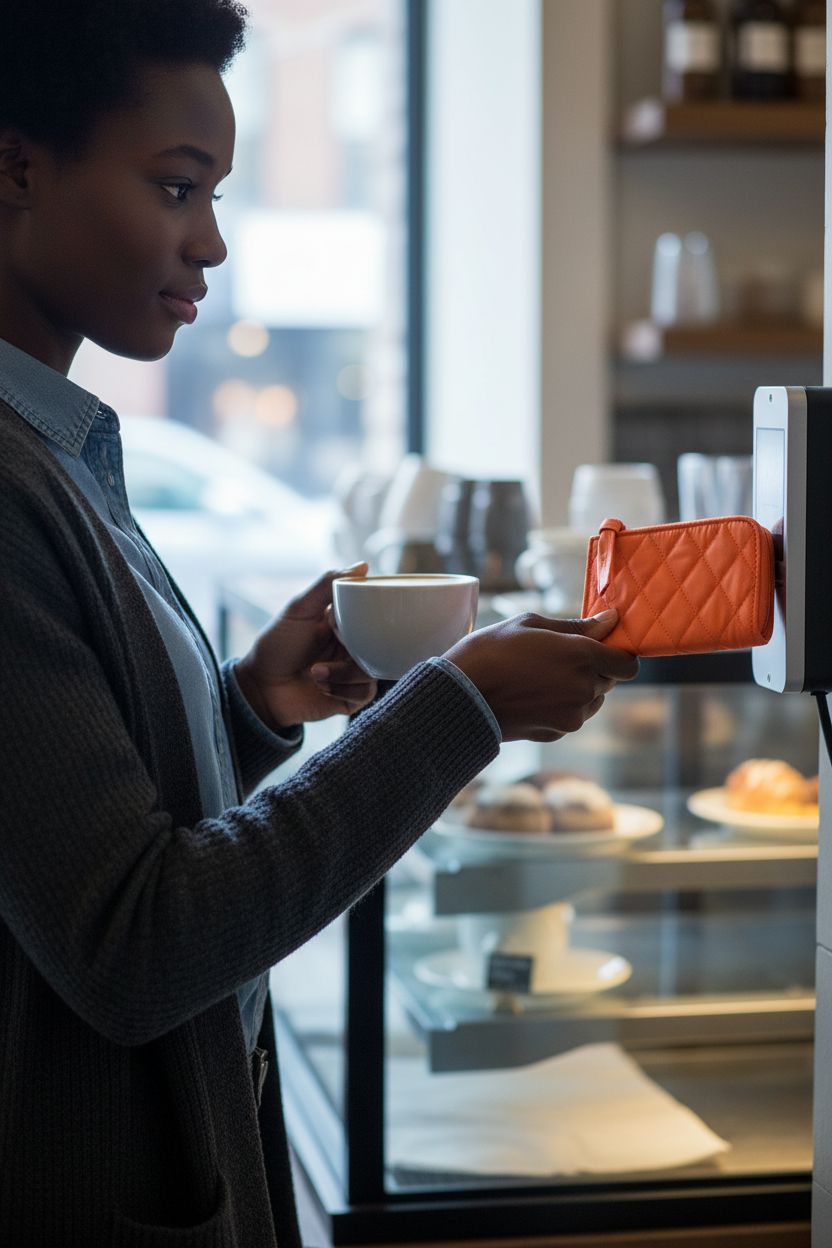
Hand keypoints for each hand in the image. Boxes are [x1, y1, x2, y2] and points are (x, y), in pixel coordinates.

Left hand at [233, 564, 377, 728]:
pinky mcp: (351, 697)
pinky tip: (321, 687)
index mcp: (345, 623)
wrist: (260, 688)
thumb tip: (363, 566)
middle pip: (380, 643)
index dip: (375, 613)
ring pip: (373, 669)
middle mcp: (353, 647)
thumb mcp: (299, 609)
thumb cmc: (276, 645)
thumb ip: (327, 584)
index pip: (374, 614)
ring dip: (343, 672)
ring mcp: (353, 672)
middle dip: (361, 646)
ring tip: (316, 672)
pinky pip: (364, 692)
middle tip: (338, 645)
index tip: (365, 614)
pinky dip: (342, 689)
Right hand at [445, 609, 638, 741]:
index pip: (627, 663)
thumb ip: (577, 625)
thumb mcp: (530, 624)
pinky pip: (573, 715)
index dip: (618, 653)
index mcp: (581, 656)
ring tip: (541, 675)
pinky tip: (533, 693)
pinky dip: (563, 704)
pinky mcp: (558, 732)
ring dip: (579, 686)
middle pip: (610, 680)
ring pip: (592, 699)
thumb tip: (610, 621)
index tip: (601, 645)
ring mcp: (572, 715)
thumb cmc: (490, 652)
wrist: (459, 698)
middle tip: (559, 655)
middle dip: (594, 667)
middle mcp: (583, 688)